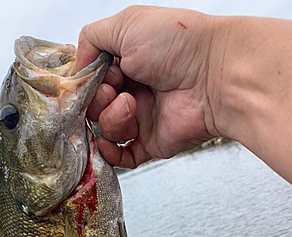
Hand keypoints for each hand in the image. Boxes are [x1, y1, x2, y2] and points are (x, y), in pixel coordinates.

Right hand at [76, 6, 219, 167]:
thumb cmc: (178, 44)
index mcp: (126, 62)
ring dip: (111, 118)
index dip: (86, 82)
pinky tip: (109, 142)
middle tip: (115, 88)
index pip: (91, 80)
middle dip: (98, 99)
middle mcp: (133, 90)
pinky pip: (121, 157)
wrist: (214, 75)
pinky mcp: (150, 143)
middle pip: (94, 107)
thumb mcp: (126, 24)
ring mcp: (142, 118)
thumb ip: (92, 39)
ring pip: (105, 130)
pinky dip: (110, 152)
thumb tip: (77, 66)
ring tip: (132, 105)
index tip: (91, 78)